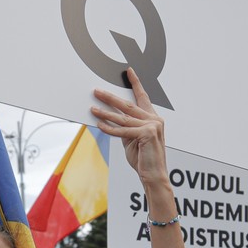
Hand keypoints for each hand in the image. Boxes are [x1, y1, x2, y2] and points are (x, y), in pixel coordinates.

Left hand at [92, 68, 167, 185]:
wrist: (154, 176)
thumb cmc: (144, 159)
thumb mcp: (132, 139)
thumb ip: (125, 127)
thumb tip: (109, 117)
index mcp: (153, 118)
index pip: (143, 97)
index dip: (136, 83)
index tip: (128, 71)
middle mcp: (155, 119)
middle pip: (128, 105)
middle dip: (110, 97)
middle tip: (96, 91)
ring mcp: (152, 126)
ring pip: (123, 118)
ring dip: (105, 112)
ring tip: (92, 108)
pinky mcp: (146, 135)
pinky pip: (123, 131)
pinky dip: (110, 128)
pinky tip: (99, 124)